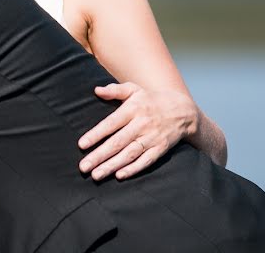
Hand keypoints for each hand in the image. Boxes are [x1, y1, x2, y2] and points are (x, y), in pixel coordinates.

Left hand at [77, 82, 196, 180]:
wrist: (182, 111)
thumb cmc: (151, 100)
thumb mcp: (134, 89)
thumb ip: (115, 90)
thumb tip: (97, 90)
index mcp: (133, 109)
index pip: (111, 123)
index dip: (96, 134)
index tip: (81, 145)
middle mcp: (142, 124)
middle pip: (118, 142)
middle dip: (99, 155)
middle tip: (83, 167)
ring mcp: (152, 138)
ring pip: (129, 154)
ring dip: (112, 166)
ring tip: (96, 175)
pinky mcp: (160, 149)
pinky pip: (146, 161)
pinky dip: (133, 169)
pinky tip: (119, 176)